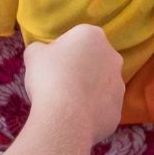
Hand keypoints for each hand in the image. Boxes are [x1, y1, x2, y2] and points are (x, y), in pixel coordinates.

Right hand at [22, 24, 123, 142]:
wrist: (66, 117)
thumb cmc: (50, 77)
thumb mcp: (34, 55)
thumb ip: (39, 49)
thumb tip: (42, 53)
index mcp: (93, 36)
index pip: (74, 39)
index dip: (59, 53)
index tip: (49, 67)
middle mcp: (112, 56)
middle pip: (91, 61)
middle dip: (77, 71)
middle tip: (56, 85)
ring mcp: (119, 84)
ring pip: (99, 85)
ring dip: (85, 91)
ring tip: (65, 105)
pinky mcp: (118, 109)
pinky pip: (101, 108)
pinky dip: (90, 112)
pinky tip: (75, 118)